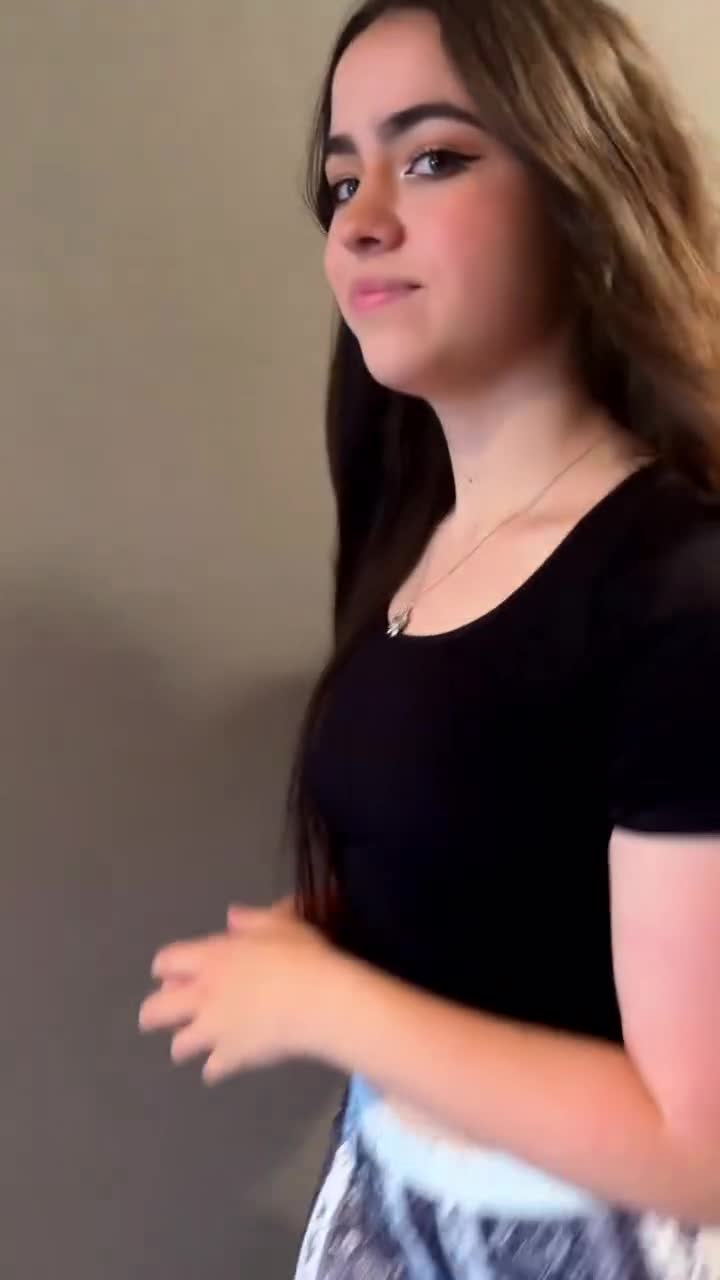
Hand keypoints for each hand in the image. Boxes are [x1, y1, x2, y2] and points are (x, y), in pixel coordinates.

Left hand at [138, 902, 334, 1084]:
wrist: (319, 1001)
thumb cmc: (301, 955)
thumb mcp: (280, 924)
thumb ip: (252, 919)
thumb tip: (232, 916)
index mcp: (210, 958)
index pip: (165, 962)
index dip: (165, 968)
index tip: (172, 973)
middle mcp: (202, 995)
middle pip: (155, 1010)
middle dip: (154, 1014)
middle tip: (167, 1016)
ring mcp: (214, 1030)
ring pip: (178, 1046)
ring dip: (186, 1044)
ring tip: (202, 1041)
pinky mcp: (231, 1058)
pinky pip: (211, 1070)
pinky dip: (216, 1068)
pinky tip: (229, 1062)